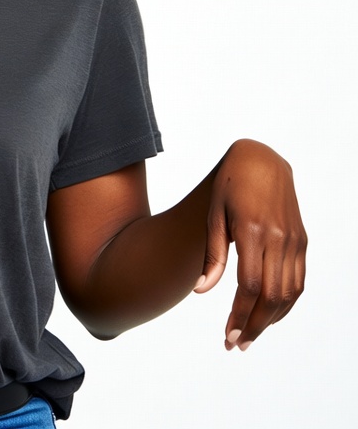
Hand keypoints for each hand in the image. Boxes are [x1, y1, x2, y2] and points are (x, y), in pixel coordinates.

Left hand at [193, 139, 305, 349]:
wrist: (261, 160)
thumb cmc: (230, 185)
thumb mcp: (213, 214)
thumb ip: (213, 254)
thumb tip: (201, 291)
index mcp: (253, 231)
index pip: (249, 286)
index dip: (240, 315)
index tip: (228, 336)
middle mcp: (279, 239)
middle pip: (271, 296)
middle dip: (254, 326)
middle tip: (237, 344)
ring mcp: (295, 241)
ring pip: (289, 293)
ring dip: (271, 320)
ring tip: (250, 334)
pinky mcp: (302, 241)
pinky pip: (299, 281)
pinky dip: (286, 303)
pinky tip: (269, 314)